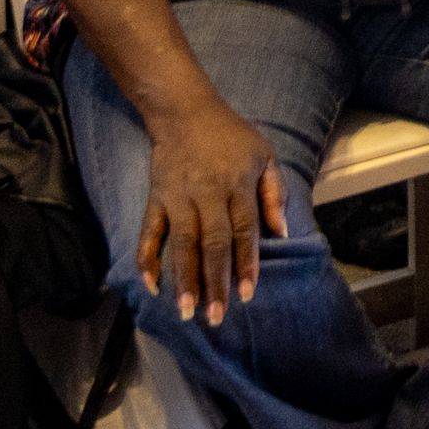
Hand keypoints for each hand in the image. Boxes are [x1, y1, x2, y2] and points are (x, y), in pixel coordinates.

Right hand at [137, 103, 284, 322]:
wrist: (185, 112)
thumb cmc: (231, 137)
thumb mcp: (265, 155)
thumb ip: (274, 194)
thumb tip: (282, 233)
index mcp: (237, 185)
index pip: (243, 231)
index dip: (246, 264)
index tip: (247, 294)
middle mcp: (207, 194)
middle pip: (212, 244)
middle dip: (214, 282)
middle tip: (216, 316)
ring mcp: (178, 198)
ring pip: (181, 244)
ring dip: (183, 279)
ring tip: (186, 311)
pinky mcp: (156, 199)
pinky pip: (149, 232)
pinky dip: (147, 259)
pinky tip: (150, 285)